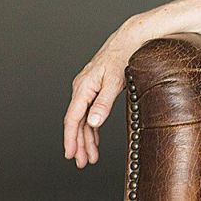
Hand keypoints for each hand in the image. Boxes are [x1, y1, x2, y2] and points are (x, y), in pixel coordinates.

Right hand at [63, 20, 144, 167]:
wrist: (130, 39)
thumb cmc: (123, 56)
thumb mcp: (115, 81)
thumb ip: (103, 102)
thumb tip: (93, 122)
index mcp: (83, 87)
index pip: (73, 118)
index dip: (71, 138)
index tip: (71, 154)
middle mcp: (82, 88)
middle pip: (76, 122)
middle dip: (78, 144)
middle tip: (82, 162)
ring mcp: (88, 89)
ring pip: (83, 119)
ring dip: (85, 138)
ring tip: (89, 156)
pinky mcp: (95, 89)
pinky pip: (89, 112)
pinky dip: (91, 127)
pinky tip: (93, 139)